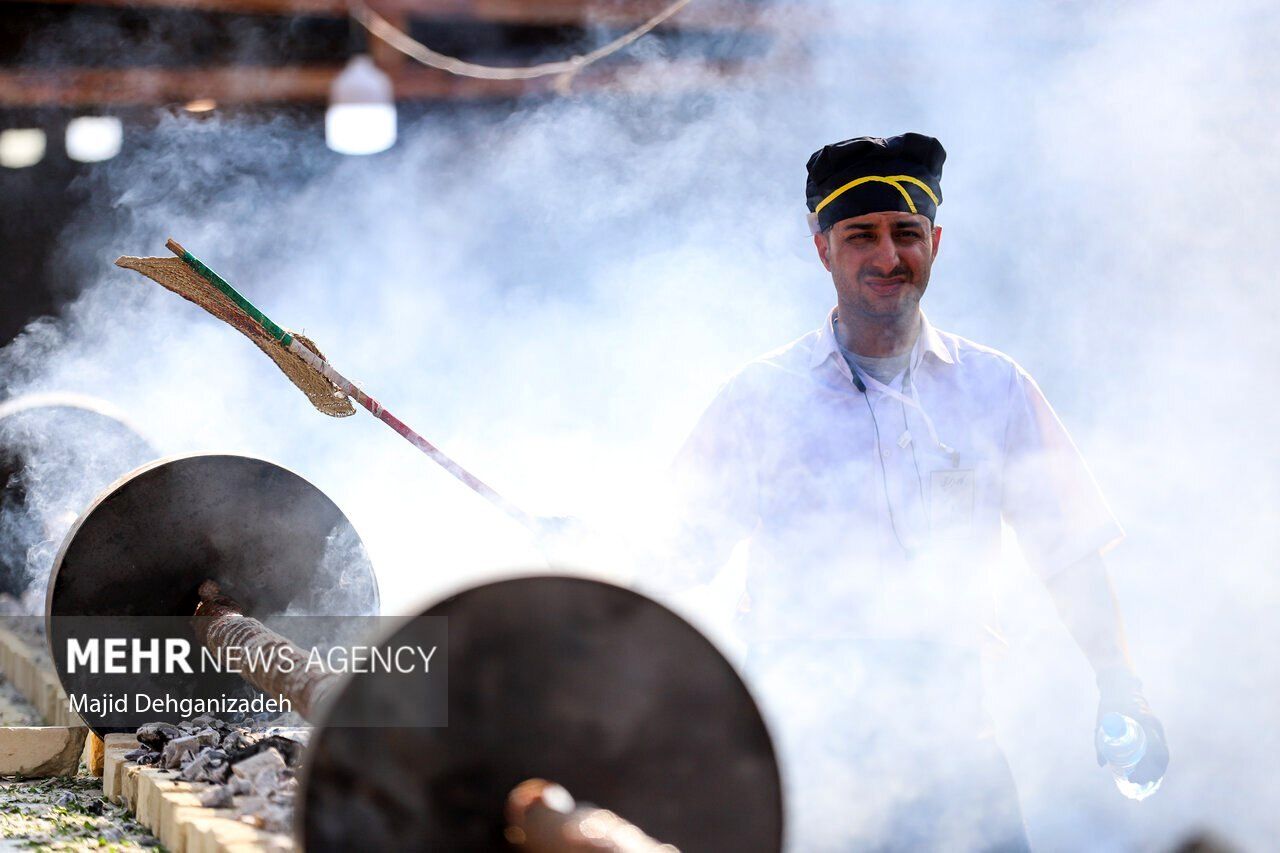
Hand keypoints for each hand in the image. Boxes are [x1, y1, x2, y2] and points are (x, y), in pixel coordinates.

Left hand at [1095, 667, 1169, 784]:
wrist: (1121, 684)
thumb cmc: (1110, 701)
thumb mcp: (1102, 720)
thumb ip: (1100, 741)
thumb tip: (1101, 764)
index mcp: (1144, 722)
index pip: (1154, 751)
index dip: (1146, 768)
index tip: (1133, 777)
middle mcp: (1154, 725)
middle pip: (1161, 756)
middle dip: (1151, 773)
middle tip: (1135, 781)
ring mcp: (1157, 727)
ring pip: (1163, 754)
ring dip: (1156, 770)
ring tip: (1142, 780)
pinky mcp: (1156, 729)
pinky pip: (1161, 749)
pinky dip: (1157, 762)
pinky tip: (1149, 772)